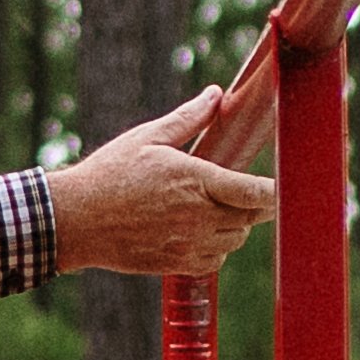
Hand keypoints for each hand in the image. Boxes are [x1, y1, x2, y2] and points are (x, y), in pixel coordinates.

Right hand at [48, 94, 273, 278]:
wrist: (76, 220)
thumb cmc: (110, 174)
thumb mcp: (148, 137)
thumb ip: (188, 118)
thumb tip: (216, 95)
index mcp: (195, 180)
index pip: (255, 192)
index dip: (276, 191)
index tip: (283, 184)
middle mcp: (197, 216)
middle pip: (251, 217)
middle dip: (255, 204)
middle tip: (250, 191)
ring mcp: (188, 244)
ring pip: (235, 240)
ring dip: (235, 225)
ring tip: (215, 207)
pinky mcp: (177, 264)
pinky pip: (215, 261)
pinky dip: (216, 247)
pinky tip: (198, 230)